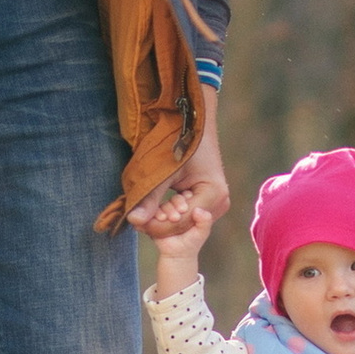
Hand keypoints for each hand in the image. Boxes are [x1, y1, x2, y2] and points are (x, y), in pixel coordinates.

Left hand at [135, 98, 228, 249]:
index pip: (179, 224)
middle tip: (140, 214)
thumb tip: (134, 220)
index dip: (155, 226)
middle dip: (160, 224)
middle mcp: (220, 203)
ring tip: (150, 207)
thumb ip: (149, 197)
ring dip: (165, 219)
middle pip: (185, 230)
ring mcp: (216, 204)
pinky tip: (160, 205)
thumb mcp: (164, 170)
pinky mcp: (209, 202)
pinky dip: (171, 213)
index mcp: (214, 194)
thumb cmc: (182, 140)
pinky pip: (187, 217)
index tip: (135, 219)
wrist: (196, 123)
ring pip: (185, 225)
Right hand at [137, 195, 215, 293]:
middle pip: (175, 198)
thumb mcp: (202, 232)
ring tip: (173, 218)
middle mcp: (176, 207)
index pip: (188, 195)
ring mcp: (165, 212)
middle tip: (181, 212)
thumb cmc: (192, 241)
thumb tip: (199, 211)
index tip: (187, 207)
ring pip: (164, 204)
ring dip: (168, 209)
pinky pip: (153, 211)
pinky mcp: (154, 219)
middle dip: (177, 203)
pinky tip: (162, 218)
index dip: (187, 198)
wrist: (177, 254)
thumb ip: (205, 221)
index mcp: (188, 206)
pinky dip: (157, 213)